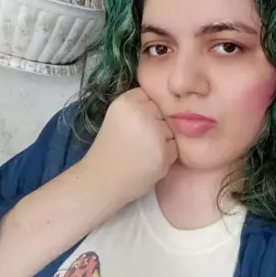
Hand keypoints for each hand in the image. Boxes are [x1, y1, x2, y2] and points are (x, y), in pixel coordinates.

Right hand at [80, 88, 177, 203]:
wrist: (101, 181)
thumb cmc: (109, 148)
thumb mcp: (117, 116)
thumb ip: (138, 106)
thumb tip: (165, 102)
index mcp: (126, 102)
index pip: (151, 95)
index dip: (146, 110)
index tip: (135, 122)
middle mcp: (143, 113)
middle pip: (164, 112)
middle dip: (156, 124)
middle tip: (137, 140)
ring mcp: (155, 134)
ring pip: (171, 130)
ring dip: (163, 140)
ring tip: (142, 152)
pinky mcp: (163, 154)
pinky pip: (174, 148)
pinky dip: (165, 155)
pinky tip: (147, 161)